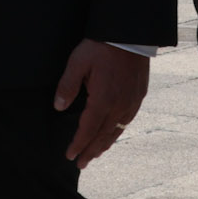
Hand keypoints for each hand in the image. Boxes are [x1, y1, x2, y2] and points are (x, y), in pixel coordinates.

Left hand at [55, 38, 149, 168]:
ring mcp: (131, 102)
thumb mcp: (78, 63)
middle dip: (91, 151)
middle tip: (81, 163)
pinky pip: (127, 120)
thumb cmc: (101, 47)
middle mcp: (119, 105)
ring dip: (105, 144)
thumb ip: (67, 86)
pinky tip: (113, 133)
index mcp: (102, 100)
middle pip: (103, 136)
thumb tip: (58, 107)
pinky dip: (118, 131)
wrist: (129, 34)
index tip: (70, 156)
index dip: (78, 144)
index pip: (88, 130)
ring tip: (95, 153)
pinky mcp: (139, 95)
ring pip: (117, 130)